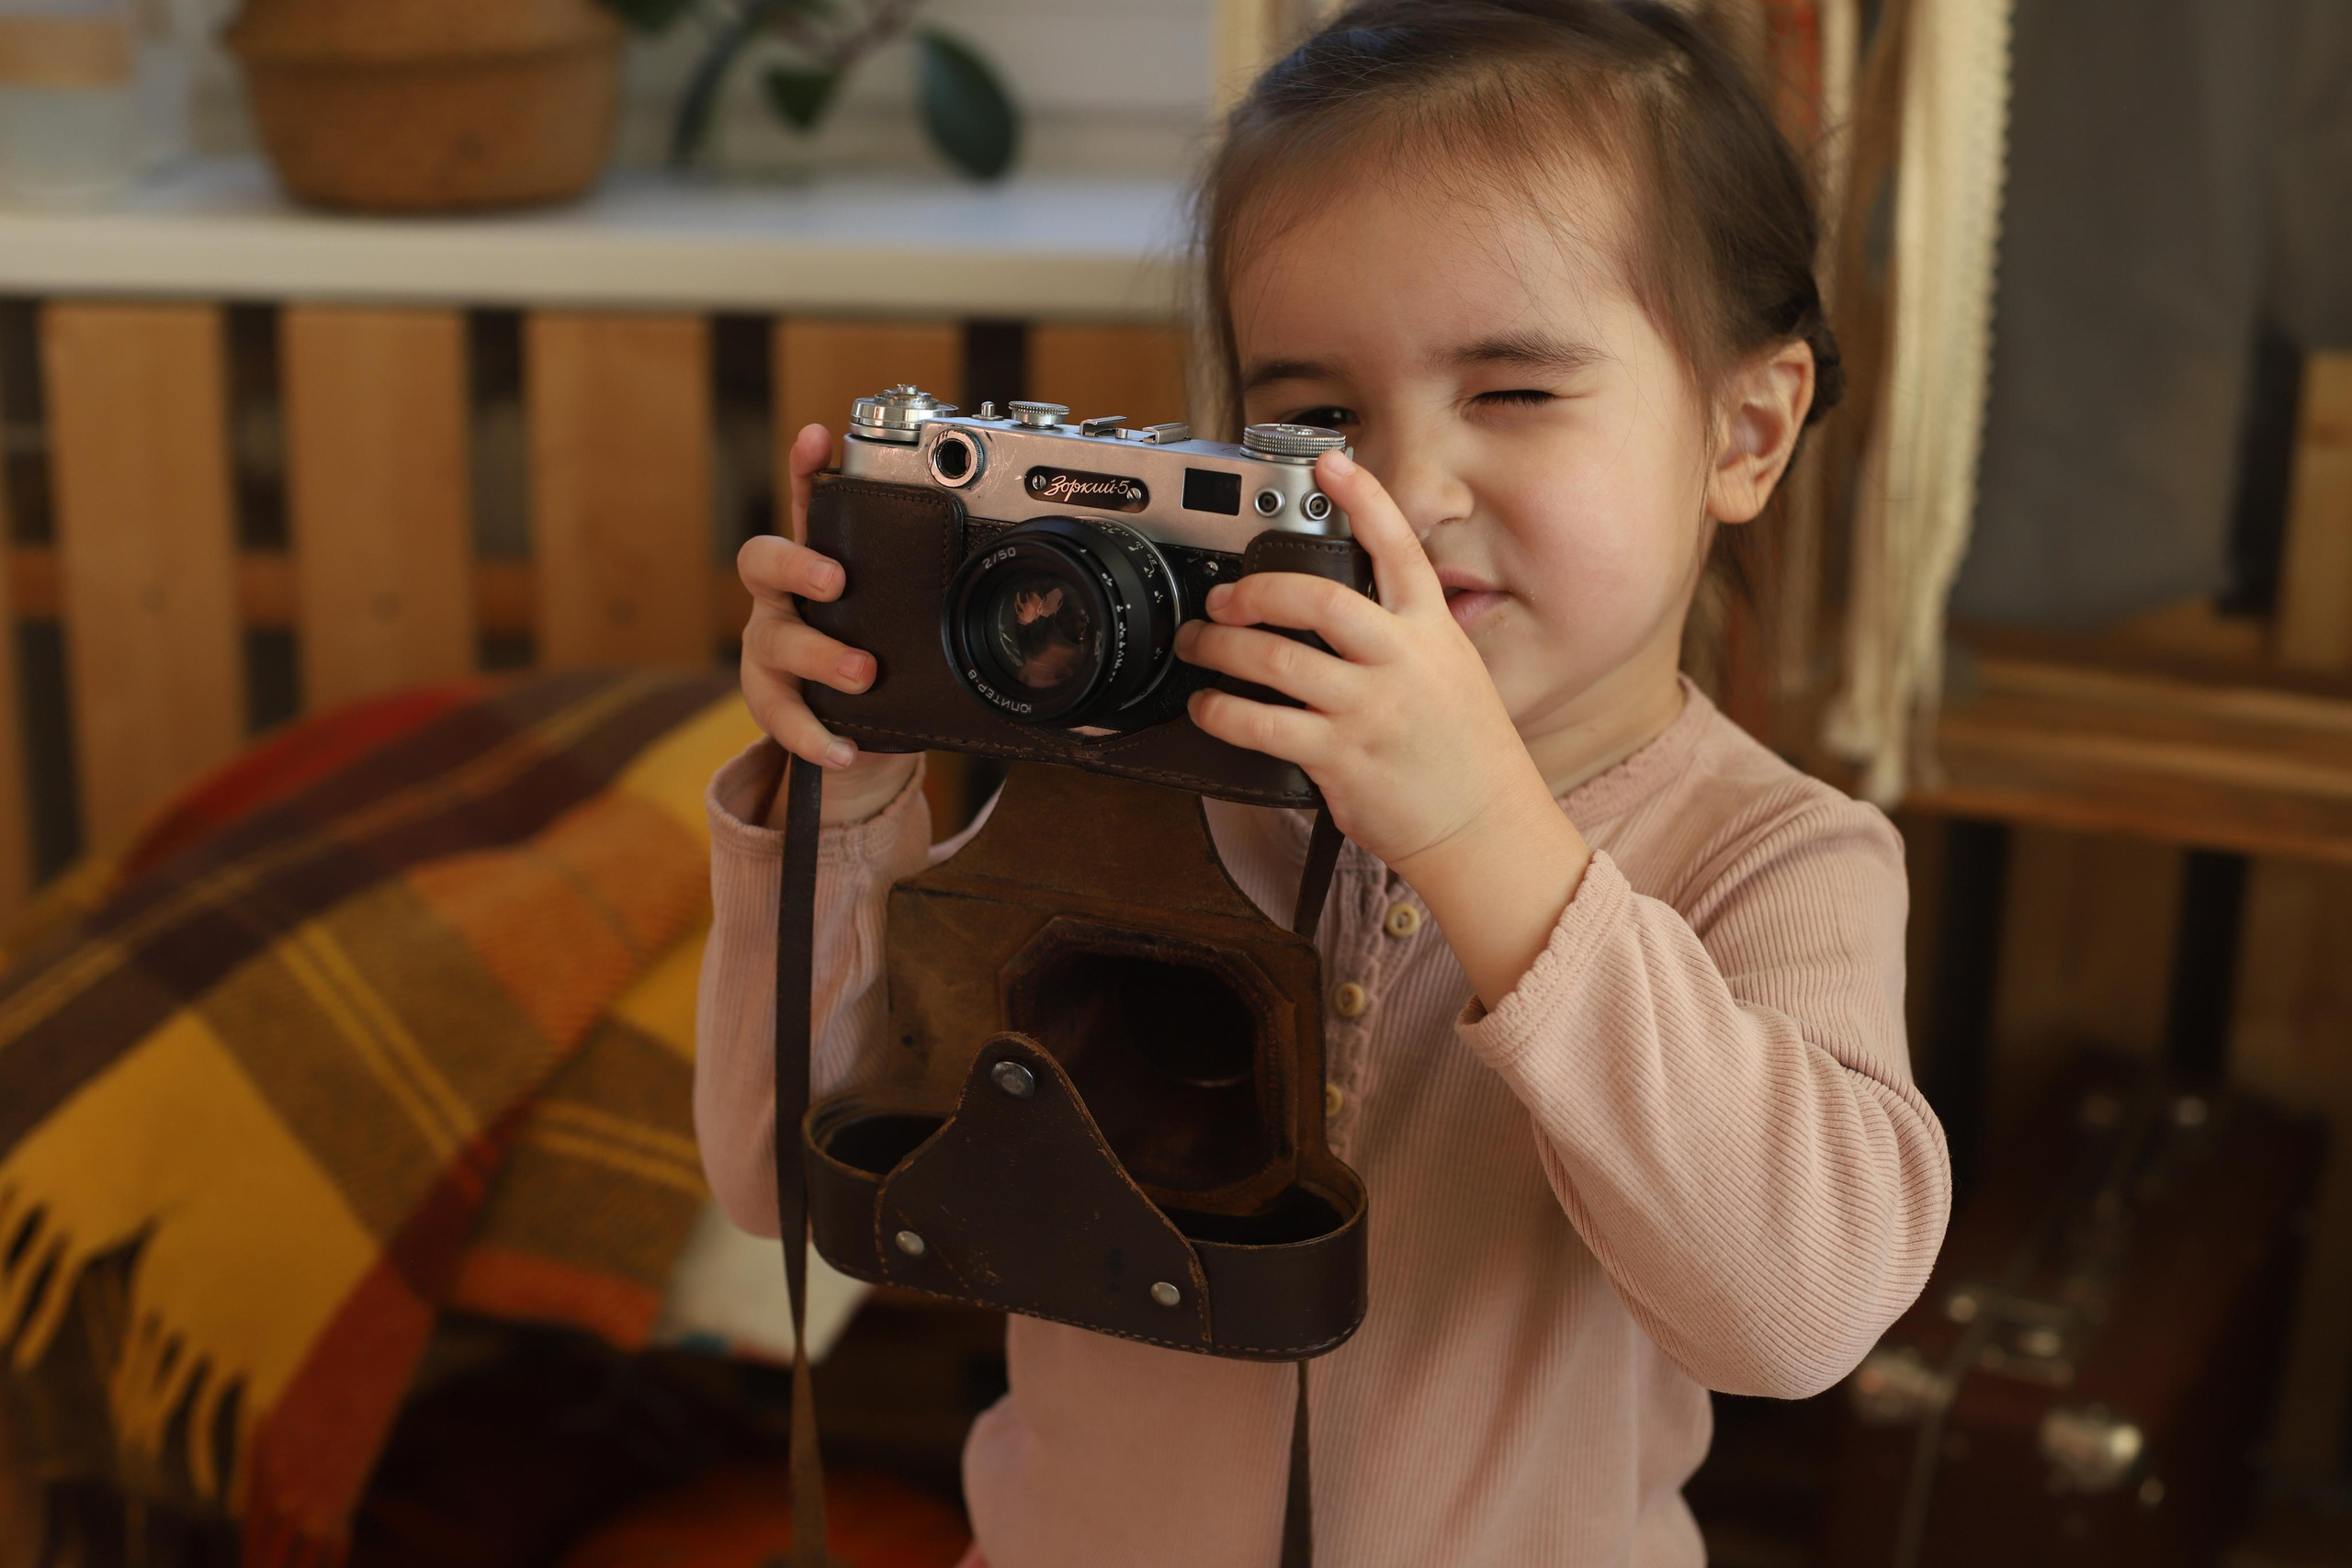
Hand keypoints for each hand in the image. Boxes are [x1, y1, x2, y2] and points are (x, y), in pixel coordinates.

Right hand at [739, 422, 919, 826]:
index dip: (805, 470)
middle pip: (762, 561)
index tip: (819, 438)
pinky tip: (843, 748)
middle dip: (797, 565)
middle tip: (837, 579)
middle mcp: (782, 596)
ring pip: (775, 640)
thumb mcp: (898, 612)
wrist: (850, 722)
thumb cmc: (876, 648)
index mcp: (815, 560)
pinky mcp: (770, 698)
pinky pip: (780, 716)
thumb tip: (1005, 553)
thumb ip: (926, 584)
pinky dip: (812, 734)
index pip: (806, 504)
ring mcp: (770, 646)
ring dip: (820, 655)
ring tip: (862, 672)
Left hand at [1174, 449, 1590, 1006]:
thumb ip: (1405, 636)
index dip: (1364, 500)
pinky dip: (1223, 713)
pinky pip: (1263, 726)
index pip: (1398, 550)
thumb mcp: (1453, 673)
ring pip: (1277, 661)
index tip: (1331, 463)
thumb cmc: (1466, 754)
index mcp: (1430, 632)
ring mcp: (1369, 710)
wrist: (1485, 827)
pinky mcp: (1340, 758)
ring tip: (1199, 646)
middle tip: (1224, 597)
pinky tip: (1208, 708)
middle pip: (1318, 599)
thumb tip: (1348, 611)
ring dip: (1222, 650)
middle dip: (1257, 590)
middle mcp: (1399, 663)